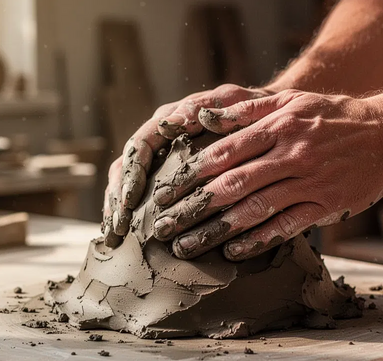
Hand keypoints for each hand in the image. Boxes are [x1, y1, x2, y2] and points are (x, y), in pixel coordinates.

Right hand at [102, 84, 274, 246]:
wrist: (266, 114)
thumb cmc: (253, 109)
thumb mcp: (237, 103)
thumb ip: (210, 108)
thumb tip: (177, 120)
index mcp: (170, 119)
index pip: (140, 146)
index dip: (131, 173)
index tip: (130, 199)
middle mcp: (160, 137)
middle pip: (126, 167)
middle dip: (118, 197)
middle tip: (118, 226)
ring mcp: (161, 157)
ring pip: (127, 182)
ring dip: (119, 208)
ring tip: (116, 234)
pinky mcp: (167, 176)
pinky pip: (141, 195)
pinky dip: (130, 214)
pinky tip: (123, 235)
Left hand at [151, 89, 382, 259]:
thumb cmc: (334, 115)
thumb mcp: (291, 101)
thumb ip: (246, 110)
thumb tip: (202, 119)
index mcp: (279, 126)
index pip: (223, 153)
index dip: (189, 174)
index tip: (163, 192)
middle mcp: (292, 154)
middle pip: (232, 185)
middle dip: (193, 208)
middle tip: (163, 226)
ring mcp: (310, 182)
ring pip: (255, 210)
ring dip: (217, 230)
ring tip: (188, 246)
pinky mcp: (326, 205)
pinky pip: (286, 226)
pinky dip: (258, 240)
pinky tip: (233, 251)